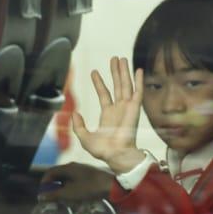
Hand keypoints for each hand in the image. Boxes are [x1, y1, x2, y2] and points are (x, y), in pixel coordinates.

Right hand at [39, 162, 115, 203]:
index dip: (44, 183)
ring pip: (66, 177)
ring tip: (60, 197)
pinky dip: (69, 187)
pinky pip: (74, 180)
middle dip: (52, 186)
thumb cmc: (89, 188)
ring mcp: (82, 170)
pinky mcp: (88, 175)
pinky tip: (73, 195)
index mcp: (68, 167)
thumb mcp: (69, 193)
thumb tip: (41, 196)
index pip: (50, 172)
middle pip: (58, 174)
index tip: (42, 193)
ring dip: (61, 187)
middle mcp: (73, 166)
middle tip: (50, 196)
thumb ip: (54, 195)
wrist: (111, 185)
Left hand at [71, 57, 148, 175]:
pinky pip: (138, 92)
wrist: (116, 154)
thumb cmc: (103, 150)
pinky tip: (138, 70)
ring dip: (124, 72)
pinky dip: (138, 81)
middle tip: (114, 58)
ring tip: (121, 58)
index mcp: (108, 114)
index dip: (99, 83)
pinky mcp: (135, 109)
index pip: (104, 94)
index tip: (94, 72)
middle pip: (117, 86)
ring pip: (126, 85)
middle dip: (115, 72)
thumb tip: (74, 112)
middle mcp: (119, 109)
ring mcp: (127, 108)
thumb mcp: (85, 137)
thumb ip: (78, 125)